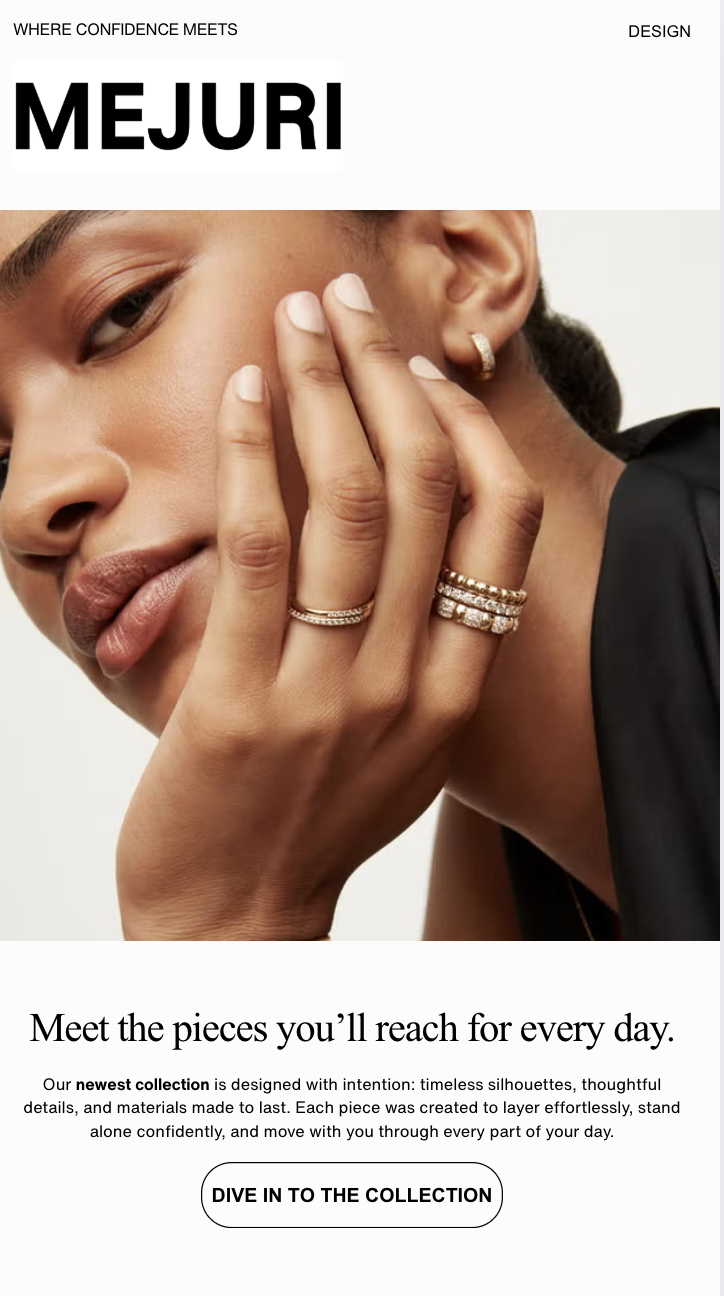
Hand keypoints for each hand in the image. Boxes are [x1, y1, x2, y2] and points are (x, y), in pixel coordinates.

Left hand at [116, 275, 542, 939]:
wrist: (234, 918)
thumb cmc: (312, 818)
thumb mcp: (402, 738)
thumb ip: (424, 646)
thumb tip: (408, 530)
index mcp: (458, 689)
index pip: (500, 525)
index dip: (466, 427)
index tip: (420, 370)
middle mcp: (407, 683)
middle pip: (422, 487)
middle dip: (384, 372)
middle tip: (345, 302)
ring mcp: (327, 693)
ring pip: (344, 501)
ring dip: (321, 387)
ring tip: (295, 318)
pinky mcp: (239, 699)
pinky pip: (257, 548)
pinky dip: (250, 455)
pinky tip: (241, 395)